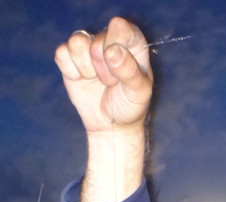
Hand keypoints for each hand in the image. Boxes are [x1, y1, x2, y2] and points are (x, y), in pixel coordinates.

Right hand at [55, 17, 152, 135]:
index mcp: (131, 41)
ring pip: (76, 43)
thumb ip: (129, 71)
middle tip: (111, 82)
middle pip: (96, 41)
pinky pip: (61, 54)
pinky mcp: (69, 57)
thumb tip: (111, 52)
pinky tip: (82, 80)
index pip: (119, 27)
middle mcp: (108, 38)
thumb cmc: (130, 105)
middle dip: (102, 69)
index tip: (118, 67)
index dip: (115, 49)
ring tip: (98, 80)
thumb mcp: (138, 92)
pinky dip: (71, 72)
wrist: (111, 125)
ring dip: (86, 69)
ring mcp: (88, 46)